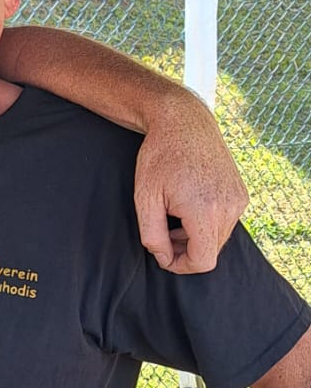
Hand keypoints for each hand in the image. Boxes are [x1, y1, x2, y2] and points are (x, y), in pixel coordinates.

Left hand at [134, 92, 245, 272]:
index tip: (163, 254)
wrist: (184, 122)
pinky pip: (227, 222)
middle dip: (186, 250)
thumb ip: (152, 235)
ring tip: (174, 217)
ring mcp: (238, 200)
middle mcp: (229, 207)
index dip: (181, 265)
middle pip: (211, 251)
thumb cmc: (159, 156)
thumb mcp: (145, 198)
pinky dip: (208, 222)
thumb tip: (164, 258)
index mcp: (205, 211)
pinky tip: (189, 205)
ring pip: (219, 238)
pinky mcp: (241, 193)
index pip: (202, 262)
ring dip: (196, 236)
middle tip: (163, 232)